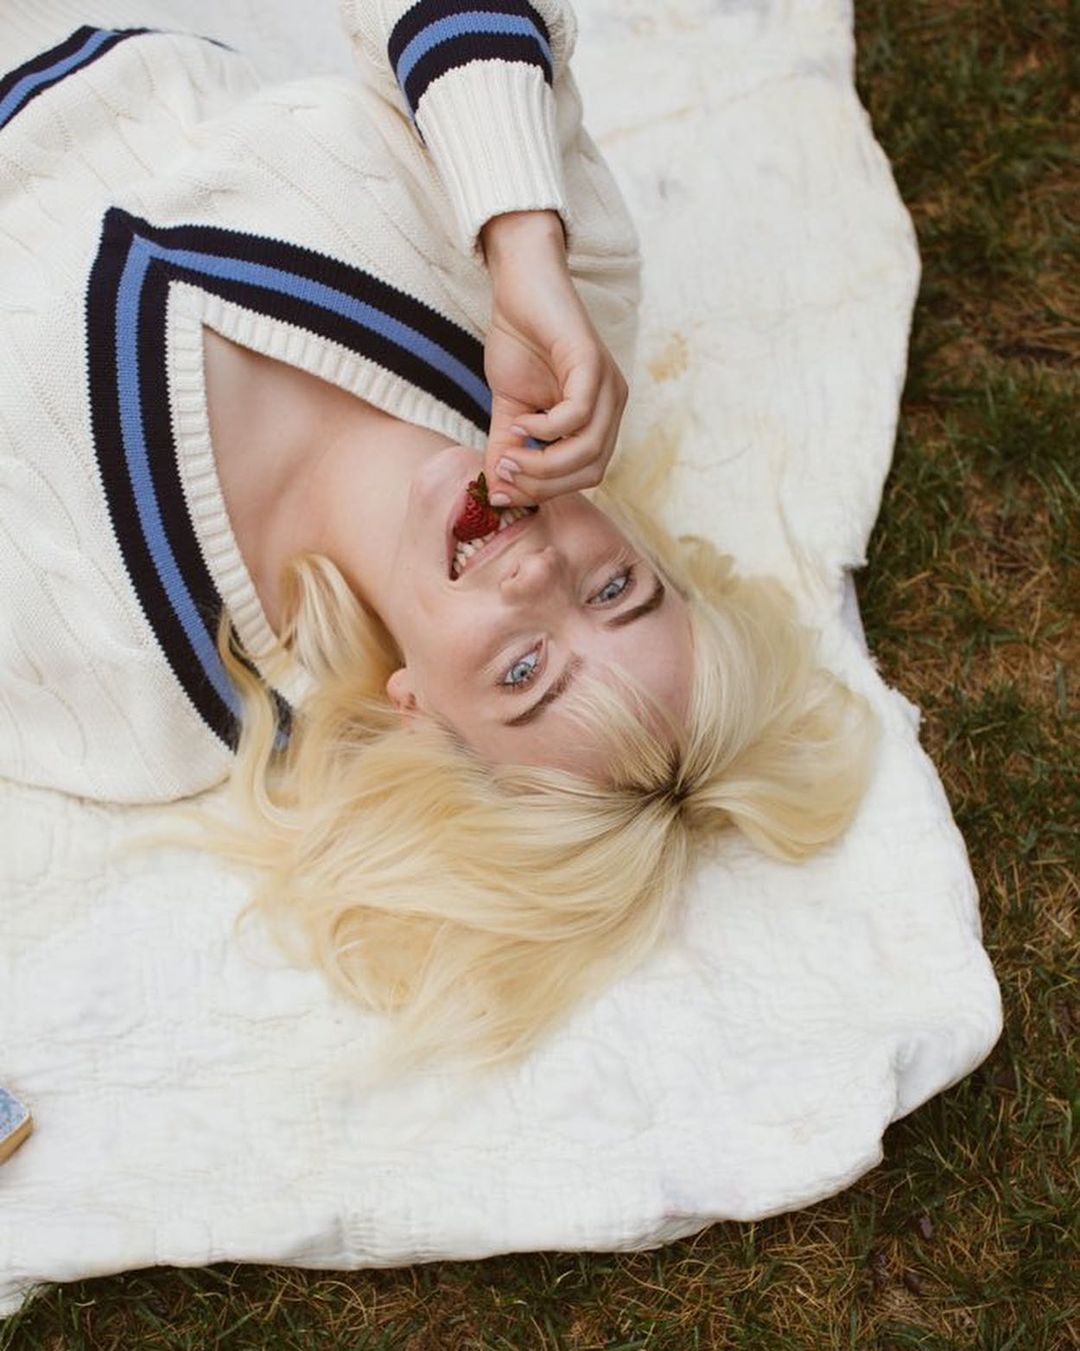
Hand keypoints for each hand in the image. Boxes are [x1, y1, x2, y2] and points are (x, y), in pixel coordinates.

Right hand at [479, 211, 628, 505]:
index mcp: (598, 418)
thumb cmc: (520, 341)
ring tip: (508, 453)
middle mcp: (612, 404)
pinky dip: (547, 429)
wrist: (521, 284)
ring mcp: (607, 384)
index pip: (584, 475)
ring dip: (542, 463)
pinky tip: (522, 420)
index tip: (504, 487)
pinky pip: (578, 415)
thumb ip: (508, 448)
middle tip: (504, 473)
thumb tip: (498, 491)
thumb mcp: (510, 407)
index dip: (545, 490)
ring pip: (587, 450)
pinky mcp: (592, 362)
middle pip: (590, 471)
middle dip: (543, 483)